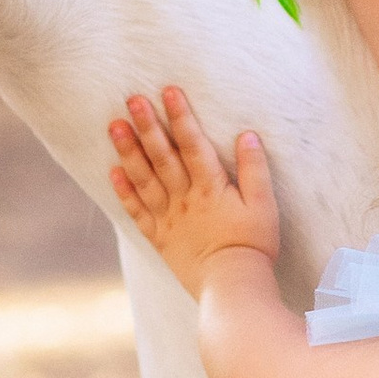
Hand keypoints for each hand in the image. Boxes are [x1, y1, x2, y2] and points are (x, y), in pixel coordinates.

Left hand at [106, 86, 280, 297]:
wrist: (232, 286)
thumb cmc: (254, 245)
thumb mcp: (264, 205)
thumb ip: (255, 169)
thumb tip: (247, 136)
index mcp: (211, 188)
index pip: (193, 144)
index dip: (181, 116)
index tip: (169, 91)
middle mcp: (185, 199)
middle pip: (163, 156)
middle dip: (148, 125)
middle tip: (132, 100)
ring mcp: (169, 218)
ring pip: (145, 179)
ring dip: (129, 151)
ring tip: (115, 126)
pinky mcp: (160, 238)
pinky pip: (138, 212)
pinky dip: (124, 191)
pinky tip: (113, 171)